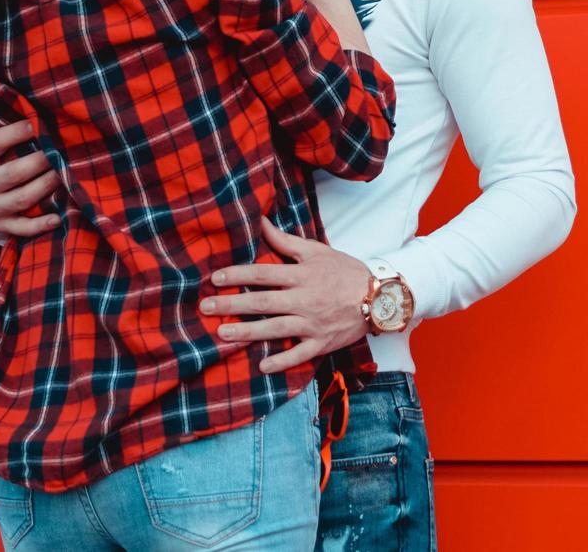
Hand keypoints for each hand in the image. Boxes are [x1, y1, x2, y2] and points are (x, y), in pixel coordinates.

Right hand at [0, 102, 62, 238]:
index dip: (15, 133)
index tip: (36, 124)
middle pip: (14, 173)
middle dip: (40, 162)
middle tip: (61, 151)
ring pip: (23, 199)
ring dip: (47, 187)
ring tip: (67, 174)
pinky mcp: (2, 226)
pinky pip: (23, 228)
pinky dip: (41, 225)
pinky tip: (58, 218)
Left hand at [201, 217, 371, 373]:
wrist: (380, 297)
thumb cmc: (346, 271)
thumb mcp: (317, 251)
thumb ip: (285, 240)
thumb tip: (260, 222)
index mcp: (302, 275)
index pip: (263, 273)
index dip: (238, 275)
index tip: (215, 278)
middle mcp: (305, 299)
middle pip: (262, 302)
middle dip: (232, 304)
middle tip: (206, 307)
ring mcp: (313, 323)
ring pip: (275, 329)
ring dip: (247, 332)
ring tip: (222, 334)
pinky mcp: (321, 342)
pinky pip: (299, 354)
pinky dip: (282, 361)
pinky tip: (262, 365)